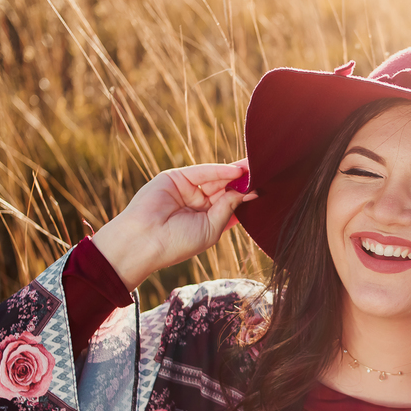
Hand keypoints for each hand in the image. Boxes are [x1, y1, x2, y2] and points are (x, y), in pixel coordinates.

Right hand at [91, 161, 255, 289]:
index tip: (264, 189)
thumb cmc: (178, 243)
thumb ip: (228, 208)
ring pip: (215, 178)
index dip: (246, 196)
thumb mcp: (211, 228)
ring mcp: (187, 190)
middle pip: (225, 188)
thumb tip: (247, 192)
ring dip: (235, 173)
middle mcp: (197, 204)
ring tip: (255, 167)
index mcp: (206, 219)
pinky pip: (202, 172)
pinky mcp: (175, 178)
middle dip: (243, 181)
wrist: (145, 240)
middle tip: (264, 171)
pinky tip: (236, 171)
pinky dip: (219, 171)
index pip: (230, 204)